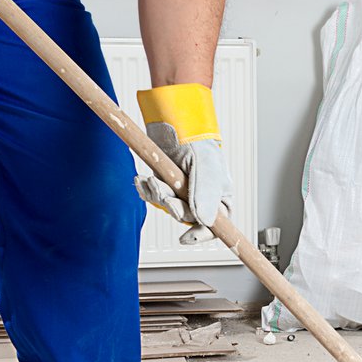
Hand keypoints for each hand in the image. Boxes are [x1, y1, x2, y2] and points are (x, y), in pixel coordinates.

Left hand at [134, 84, 233, 244]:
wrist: (173, 122)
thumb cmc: (197, 142)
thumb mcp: (206, 170)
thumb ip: (207, 197)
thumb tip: (206, 222)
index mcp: (219, 196)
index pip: (215, 226)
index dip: (201, 235)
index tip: (186, 238)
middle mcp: (200, 197)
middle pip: (186, 217)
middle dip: (172, 206)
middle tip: (167, 193)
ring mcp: (181, 191)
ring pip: (166, 207)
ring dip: (157, 195)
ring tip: (152, 179)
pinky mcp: (164, 183)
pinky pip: (153, 197)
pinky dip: (146, 189)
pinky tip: (143, 179)